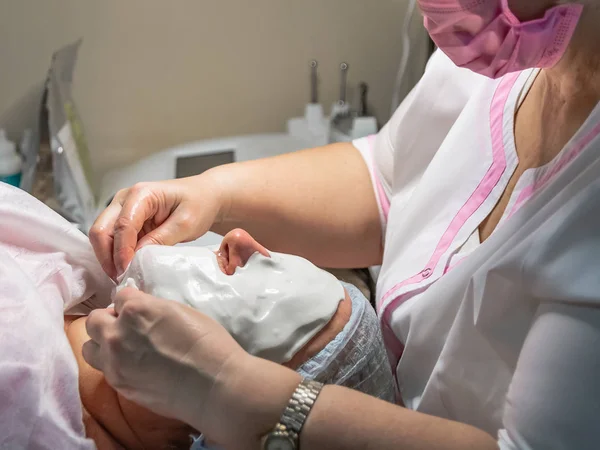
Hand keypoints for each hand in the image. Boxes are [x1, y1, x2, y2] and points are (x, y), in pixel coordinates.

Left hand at [82, 287, 246, 431]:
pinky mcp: (118, 384)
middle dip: (110, 320)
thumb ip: (153, 309)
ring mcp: (114, 361)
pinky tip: (134, 367)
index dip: (133, 303)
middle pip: (95, 320)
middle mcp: (117, 333)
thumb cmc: (208, 343)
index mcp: (136, 309)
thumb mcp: (180, 312)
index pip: (121, 296)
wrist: (213, 384)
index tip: (143, 311)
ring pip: (89, 346)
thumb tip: (142, 313)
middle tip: (129, 328)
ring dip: (103, 343)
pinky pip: (103, 369)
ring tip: (124, 349)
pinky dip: (113, 364)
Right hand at [90, 173, 228, 278]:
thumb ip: (161, 238)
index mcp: (141, 194)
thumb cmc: (199, 204)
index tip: (127, 272)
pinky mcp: (125, 220)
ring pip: (102, 236)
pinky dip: (115, 255)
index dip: (122, 252)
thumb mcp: (186, 223)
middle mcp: (124, 199)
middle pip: (101, 230)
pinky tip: (126, 269)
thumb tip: (137, 256)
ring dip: (109, 258)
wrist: (205, 196)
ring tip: (123, 277)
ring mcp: (122, 209)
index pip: (122, 226)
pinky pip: (112, 240)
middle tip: (121, 279)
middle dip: (107, 257)